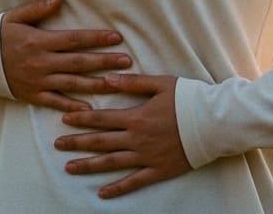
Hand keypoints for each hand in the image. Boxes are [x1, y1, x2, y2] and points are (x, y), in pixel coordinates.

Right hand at [0, 0, 131, 111]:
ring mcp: (38, 81)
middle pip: (78, 62)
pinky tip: (90, 110)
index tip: (116, 37)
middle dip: (104, 62)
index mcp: (39, 41)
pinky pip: (55, 102)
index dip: (96, 38)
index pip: (74, 40)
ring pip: (72, 84)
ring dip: (96, 84)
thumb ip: (37, 9)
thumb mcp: (15, 17)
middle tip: (127, 61)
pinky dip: (72, 107)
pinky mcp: (33, 95)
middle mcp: (41, 62)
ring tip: (117, 84)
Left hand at [53, 73, 192, 198]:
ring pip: (112, 163)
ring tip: (69, 168)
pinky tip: (102, 194)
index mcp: (136, 117)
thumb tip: (107, 78)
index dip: (81, 119)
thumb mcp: (161, 84)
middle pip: (101, 142)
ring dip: (89, 166)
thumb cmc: (190, 99)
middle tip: (57, 144)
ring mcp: (147, 157)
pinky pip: (135, 182)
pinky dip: (118, 189)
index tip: (64, 120)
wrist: (215, 123)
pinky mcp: (159, 170)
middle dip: (77, 143)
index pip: (101, 119)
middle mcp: (137, 139)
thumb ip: (133, 83)